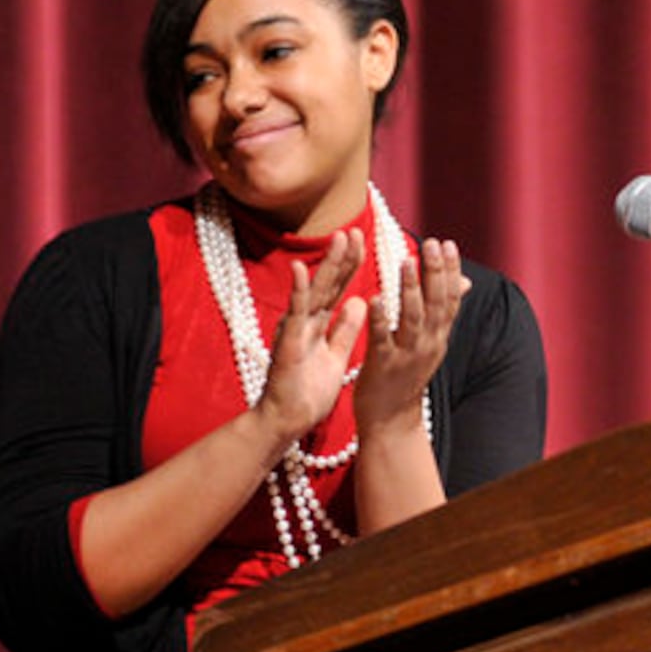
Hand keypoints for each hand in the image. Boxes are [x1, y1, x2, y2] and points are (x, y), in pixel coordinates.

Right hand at [256, 228, 367, 443]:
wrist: (286, 422)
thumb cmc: (307, 392)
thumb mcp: (335, 355)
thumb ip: (345, 329)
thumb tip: (360, 302)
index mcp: (319, 324)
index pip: (339, 288)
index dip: (351, 265)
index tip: (364, 240)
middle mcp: (306, 321)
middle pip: (329, 283)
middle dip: (343, 257)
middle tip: (355, 229)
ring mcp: (296, 330)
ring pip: (314, 291)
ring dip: (327, 265)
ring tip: (339, 238)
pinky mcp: (287, 344)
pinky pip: (294, 315)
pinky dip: (297, 291)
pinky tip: (298, 269)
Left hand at [354, 238, 469, 435]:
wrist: (390, 422)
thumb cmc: (404, 376)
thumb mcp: (429, 343)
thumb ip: (441, 313)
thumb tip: (464, 281)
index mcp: (437, 337)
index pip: (450, 299)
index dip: (450, 272)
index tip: (448, 244)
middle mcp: (428, 344)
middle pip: (435, 304)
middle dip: (435, 272)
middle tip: (433, 244)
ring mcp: (406, 356)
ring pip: (412, 318)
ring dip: (411, 289)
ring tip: (407, 261)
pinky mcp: (382, 366)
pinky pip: (382, 339)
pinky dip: (380, 318)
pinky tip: (375, 298)